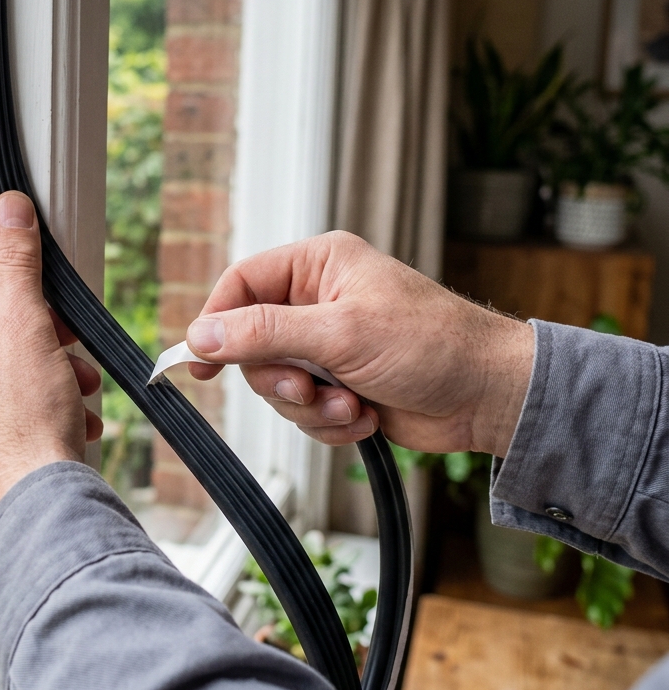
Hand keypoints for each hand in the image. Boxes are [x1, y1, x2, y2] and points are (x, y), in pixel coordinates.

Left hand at [0, 192, 102, 554]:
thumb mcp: (25, 327)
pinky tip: (48, 452)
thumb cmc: (22, 426)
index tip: (54, 339)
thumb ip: (13, 263)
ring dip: (30, 408)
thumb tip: (7, 210)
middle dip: (31, 368)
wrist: (35, 519)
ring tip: (70, 418)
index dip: (20, 326)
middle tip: (71, 376)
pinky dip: (14, 451)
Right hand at [186, 231, 533, 457]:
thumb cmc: (433, 345)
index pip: (242, 284)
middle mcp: (318, 301)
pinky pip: (304, 412)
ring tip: (349, 406)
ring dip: (309, 407)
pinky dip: (329, 423)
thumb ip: (264, 333)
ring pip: (276, 385)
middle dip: (279, 379)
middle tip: (306, 390)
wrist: (489, 396)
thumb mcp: (339, 333)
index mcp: (318, 265)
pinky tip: (364, 417)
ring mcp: (329, 346)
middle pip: (252, 343)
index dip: (215, 322)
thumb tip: (201, 335)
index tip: (200, 363)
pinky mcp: (340, 385)